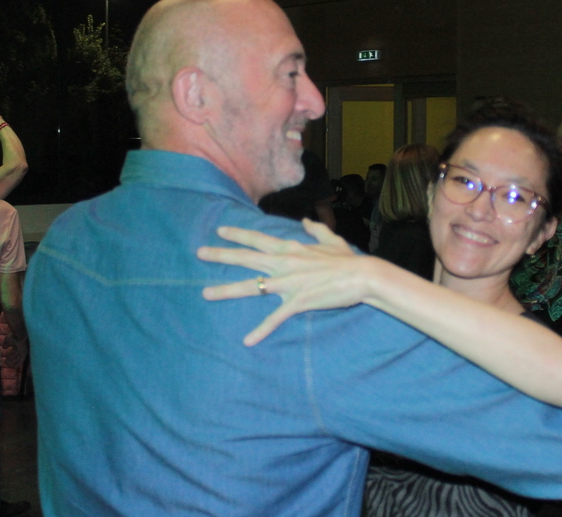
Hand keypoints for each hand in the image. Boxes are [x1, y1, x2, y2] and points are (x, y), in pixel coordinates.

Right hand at [2, 334, 27, 367]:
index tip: (5, 359)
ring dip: (12, 362)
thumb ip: (6, 344)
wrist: (19, 334)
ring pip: (17, 358)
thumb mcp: (7, 340)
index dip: (10, 356)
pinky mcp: (24, 353)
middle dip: (10, 359)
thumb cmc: (13, 336)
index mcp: (17, 344)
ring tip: (7, 365)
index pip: (13, 352)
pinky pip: (21, 360)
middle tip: (5, 363)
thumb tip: (3, 347)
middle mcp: (20, 348)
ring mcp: (23, 351)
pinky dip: (17, 363)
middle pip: (15, 356)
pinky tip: (13, 367)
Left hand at [198, 219, 371, 345]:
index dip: (238, 235)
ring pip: (251, 286)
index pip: (258, 239)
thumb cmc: (348, 260)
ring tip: (205, 293)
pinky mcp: (297, 302)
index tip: (220, 231)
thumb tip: (306, 221)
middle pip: (247, 258)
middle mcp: (284, 264)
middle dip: (221, 255)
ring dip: (227, 290)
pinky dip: (261, 330)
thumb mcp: (332, 240)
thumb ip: (316, 230)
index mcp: (291, 249)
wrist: (362, 276)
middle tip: (199, 252)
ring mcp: (288, 283)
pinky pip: (275, 318)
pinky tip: (247, 341)